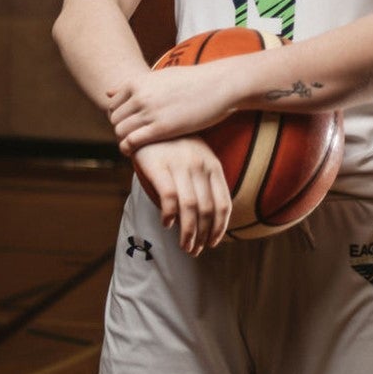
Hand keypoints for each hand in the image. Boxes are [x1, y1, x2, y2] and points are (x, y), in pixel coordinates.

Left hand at [107, 64, 236, 152]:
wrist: (219, 84)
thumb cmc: (194, 80)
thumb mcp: (161, 76)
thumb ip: (134, 85)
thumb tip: (108, 93)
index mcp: (138, 82)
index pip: (113, 105)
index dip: (119, 117)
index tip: (131, 124)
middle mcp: (140, 96)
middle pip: (115, 119)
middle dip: (122, 129)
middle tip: (134, 136)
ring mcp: (150, 112)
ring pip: (120, 131)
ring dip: (125, 140)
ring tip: (137, 144)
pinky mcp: (162, 128)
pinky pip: (132, 141)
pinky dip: (128, 148)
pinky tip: (135, 152)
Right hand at [133, 138, 231, 255]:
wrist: (148, 122)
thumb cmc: (174, 146)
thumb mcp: (197, 158)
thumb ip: (204, 183)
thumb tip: (209, 219)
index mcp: (213, 166)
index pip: (223, 203)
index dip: (220, 228)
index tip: (213, 243)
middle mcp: (200, 166)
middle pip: (208, 210)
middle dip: (204, 236)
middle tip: (195, 251)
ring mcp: (180, 165)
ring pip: (190, 208)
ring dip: (189, 232)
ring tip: (185, 246)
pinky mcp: (159, 166)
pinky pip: (169, 197)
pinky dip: (170, 215)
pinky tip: (167, 224)